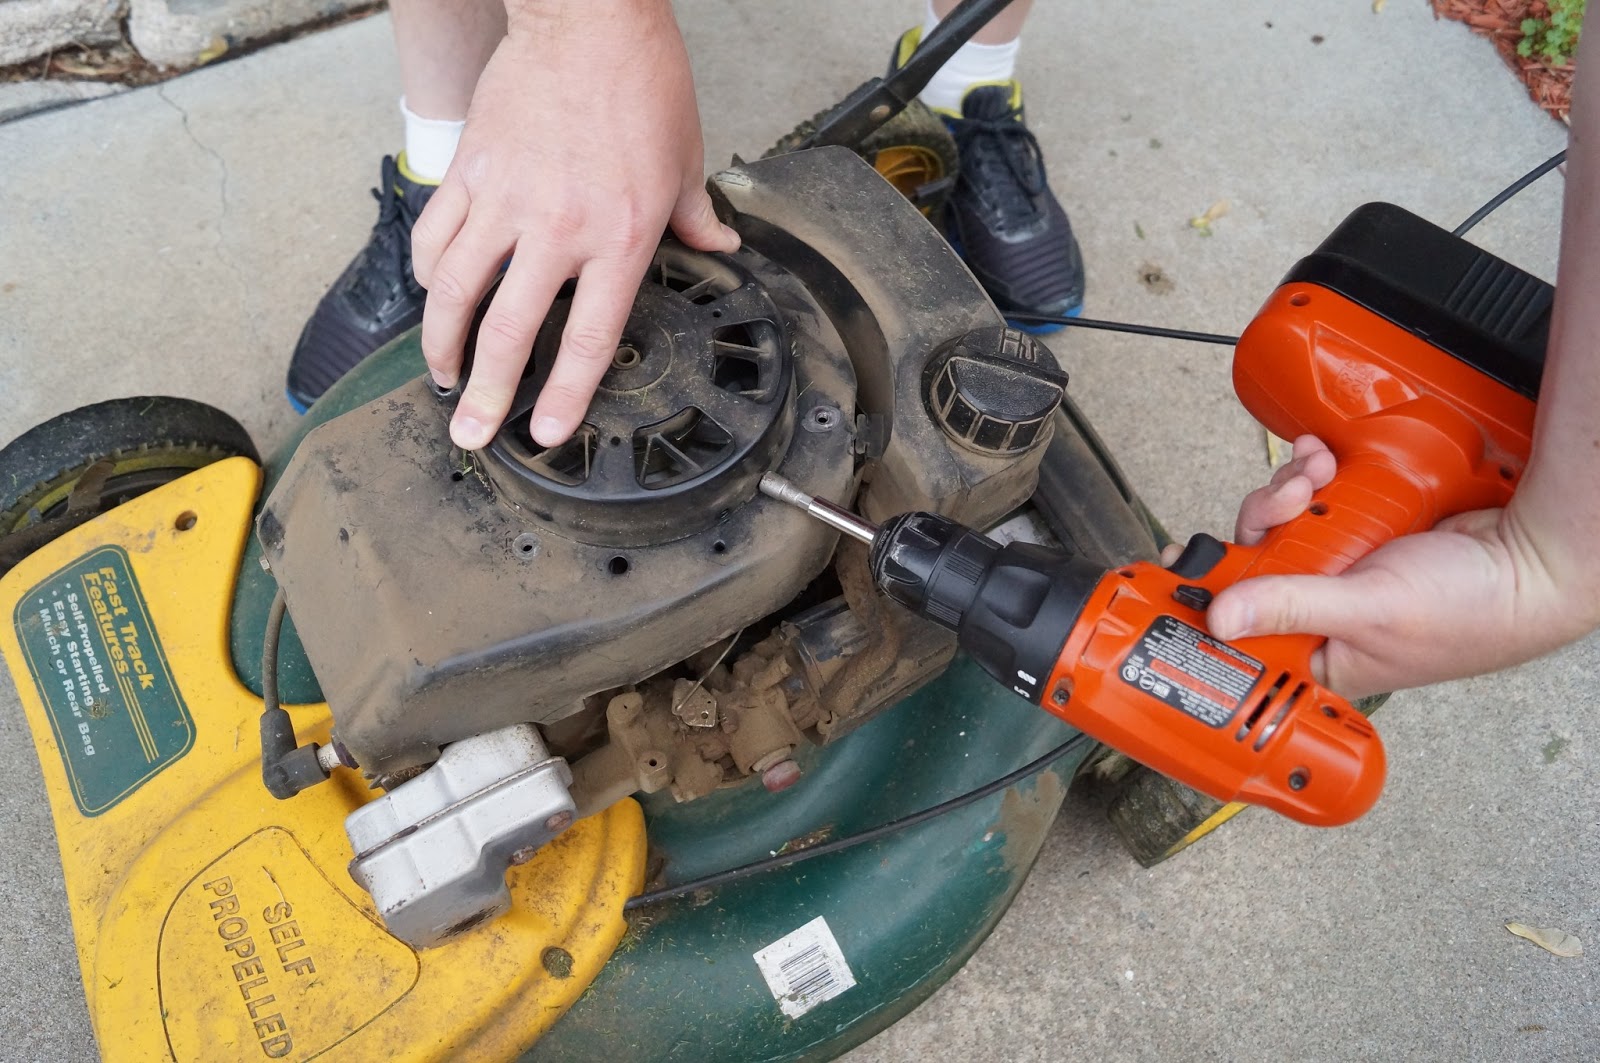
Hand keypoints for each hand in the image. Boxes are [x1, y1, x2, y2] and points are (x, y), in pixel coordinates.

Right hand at [411, 0, 738, 450]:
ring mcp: (506, 200)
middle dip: (487, 394)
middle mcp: (559, 229)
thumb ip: (696, 216)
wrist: (587, 18)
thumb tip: (719, 247)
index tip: (546, 431)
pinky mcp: (470, 170)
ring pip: (456, 291)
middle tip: (470, 434)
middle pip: (511, 331)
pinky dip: (428, 273)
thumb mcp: (686, 157)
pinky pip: (436, 234)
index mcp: (621, 236)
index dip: (566, 394)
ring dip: (442, 344)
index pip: (590, 336)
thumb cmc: (642, 81)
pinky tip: (433, 296)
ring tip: (443, 376)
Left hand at [1174, 436, 1594, 698]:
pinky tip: (1324, 461)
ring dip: (1288, 490)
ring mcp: (1340, 566)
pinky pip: (1313, 497)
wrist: (1536, 557)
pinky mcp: (1358, 527)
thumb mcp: (1369, 610)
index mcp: (1319, 655)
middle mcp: (1323, 613)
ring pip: (1280, 523)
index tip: (1182, 563)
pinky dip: (1313, 475)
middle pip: (1254, 562)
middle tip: (1287, 501)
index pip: (1242, 628)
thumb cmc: (1474, 611)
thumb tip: (1221, 619)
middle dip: (1263, 521)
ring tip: (1314, 476)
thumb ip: (1292, 607)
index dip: (1212, 593)